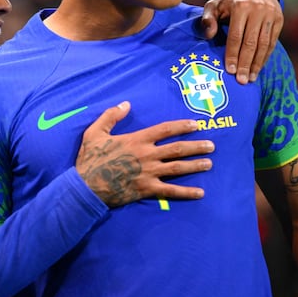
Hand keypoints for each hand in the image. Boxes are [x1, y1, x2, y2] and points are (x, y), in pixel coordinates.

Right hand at [74, 101, 212, 207]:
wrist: (86, 186)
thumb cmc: (90, 159)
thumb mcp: (95, 131)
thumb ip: (111, 115)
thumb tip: (126, 103)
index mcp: (137, 139)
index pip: (165, 129)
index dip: (182, 126)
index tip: (196, 125)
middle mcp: (147, 155)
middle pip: (178, 148)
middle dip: (196, 146)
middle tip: (211, 146)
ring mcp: (149, 173)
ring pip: (178, 168)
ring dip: (195, 165)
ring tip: (209, 163)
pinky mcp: (147, 189)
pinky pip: (171, 191)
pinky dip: (186, 192)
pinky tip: (200, 193)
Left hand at [200, 0, 283, 83]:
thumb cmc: (229, 2)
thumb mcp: (215, 5)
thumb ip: (208, 19)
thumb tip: (209, 35)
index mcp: (240, 6)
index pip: (236, 35)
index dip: (232, 54)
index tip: (230, 70)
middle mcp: (258, 10)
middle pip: (251, 42)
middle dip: (246, 63)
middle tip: (241, 81)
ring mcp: (271, 14)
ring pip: (264, 44)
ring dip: (257, 63)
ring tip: (250, 78)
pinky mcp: (279, 19)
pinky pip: (272, 42)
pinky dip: (265, 57)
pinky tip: (258, 68)